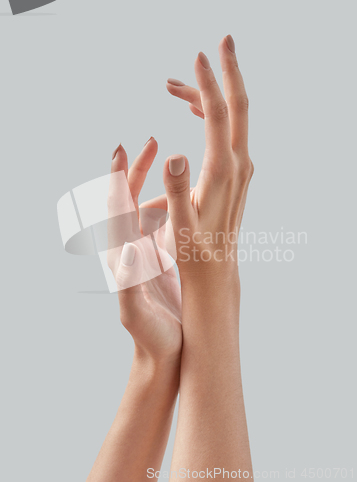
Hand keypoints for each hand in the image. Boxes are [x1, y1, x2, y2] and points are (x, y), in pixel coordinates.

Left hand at [107, 139, 181, 364]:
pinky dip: (174, 206)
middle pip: (130, 201)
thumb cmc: (151, 337)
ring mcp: (146, 253)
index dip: (120, 179)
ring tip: (176, 165)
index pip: (117, 211)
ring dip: (158, 184)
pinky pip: (164, 226)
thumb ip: (127, 284)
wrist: (163, 355)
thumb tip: (126, 249)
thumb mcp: (136, 313)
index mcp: (123, 258)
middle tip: (151, 142)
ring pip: (149, 209)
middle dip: (137, 171)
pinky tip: (186, 199)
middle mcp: (131, 250)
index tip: (123, 149)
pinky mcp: (161, 261)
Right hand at [144, 35, 252, 279]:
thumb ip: (176, 190)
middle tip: (219, 42)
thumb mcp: (180, 226)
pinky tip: (194, 110)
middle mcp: (238, 165)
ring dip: (208, 96)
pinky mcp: (237, 173)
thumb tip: (174, 154)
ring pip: (230, 119)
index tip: (199, 55)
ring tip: (175, 86)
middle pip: (237, 107)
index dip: (208, 83)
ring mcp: (241, 168)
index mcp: (223, 172)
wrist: (217, 271)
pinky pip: (227, 132)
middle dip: (228, 72)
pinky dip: (211, 115)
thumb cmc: (195, 251)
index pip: (219, 115)